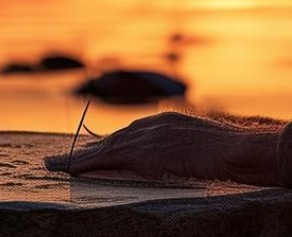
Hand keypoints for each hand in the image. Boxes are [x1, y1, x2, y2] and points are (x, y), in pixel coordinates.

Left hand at [43, 110, 285, 186]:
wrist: (239, 150)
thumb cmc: (234, 154)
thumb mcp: (207, 148)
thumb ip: (191, 150)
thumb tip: (188, 163)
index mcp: (170, 122)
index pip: (133, 133)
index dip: (111, 144)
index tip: (97, 150)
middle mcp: (155, 124)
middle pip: (113, 137)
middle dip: (88, 148)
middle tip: (63, 157)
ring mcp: (148, 136)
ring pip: (103, 146)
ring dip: (77, 156)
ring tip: (52, 164)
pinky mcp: (143, 151)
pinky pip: (105, 157)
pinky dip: (83, 163)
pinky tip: (66, 169)